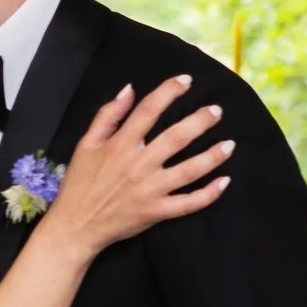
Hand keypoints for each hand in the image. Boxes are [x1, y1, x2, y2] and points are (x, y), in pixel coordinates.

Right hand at [47, 77, 231, 262]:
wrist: (76, 225)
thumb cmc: (79, 184)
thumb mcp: (85, 144)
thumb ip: (107, 115)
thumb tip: (128, 90)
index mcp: (120, 145)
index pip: (149, 110)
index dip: (169, 92)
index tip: (186, 81)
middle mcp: (138, 165)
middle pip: (176, 137)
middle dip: (200, 121)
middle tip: (216, 110)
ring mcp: (150, 190)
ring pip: (189, 170)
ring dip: (212, 156)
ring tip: (230, 144)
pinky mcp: (156, 212)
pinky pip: (188, 203)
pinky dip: (208, 194)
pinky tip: (225, 182)